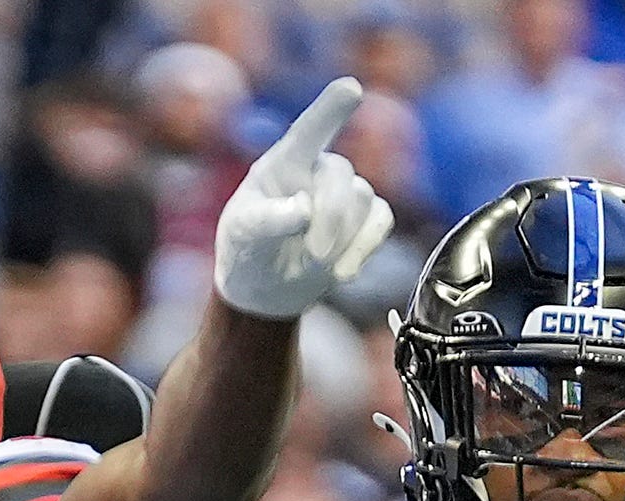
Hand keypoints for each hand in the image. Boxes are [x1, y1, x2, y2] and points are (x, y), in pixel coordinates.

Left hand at [213, 77, 395, 319]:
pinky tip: (342, 273)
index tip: (350, 89)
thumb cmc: (247, 248)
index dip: (330, 108)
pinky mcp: (366, 219)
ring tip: (311, 262)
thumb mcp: (243, 233)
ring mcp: (345, 192)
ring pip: (363, 201)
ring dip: (340, 240)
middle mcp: (319, 169)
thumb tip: (305, 209)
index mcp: (285, 161)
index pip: (309, 129)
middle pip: (342, 177)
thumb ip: (269, 220)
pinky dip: (364, 249)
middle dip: (330, 219)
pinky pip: (382, 221)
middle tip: (312, 255)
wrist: (265, 288)